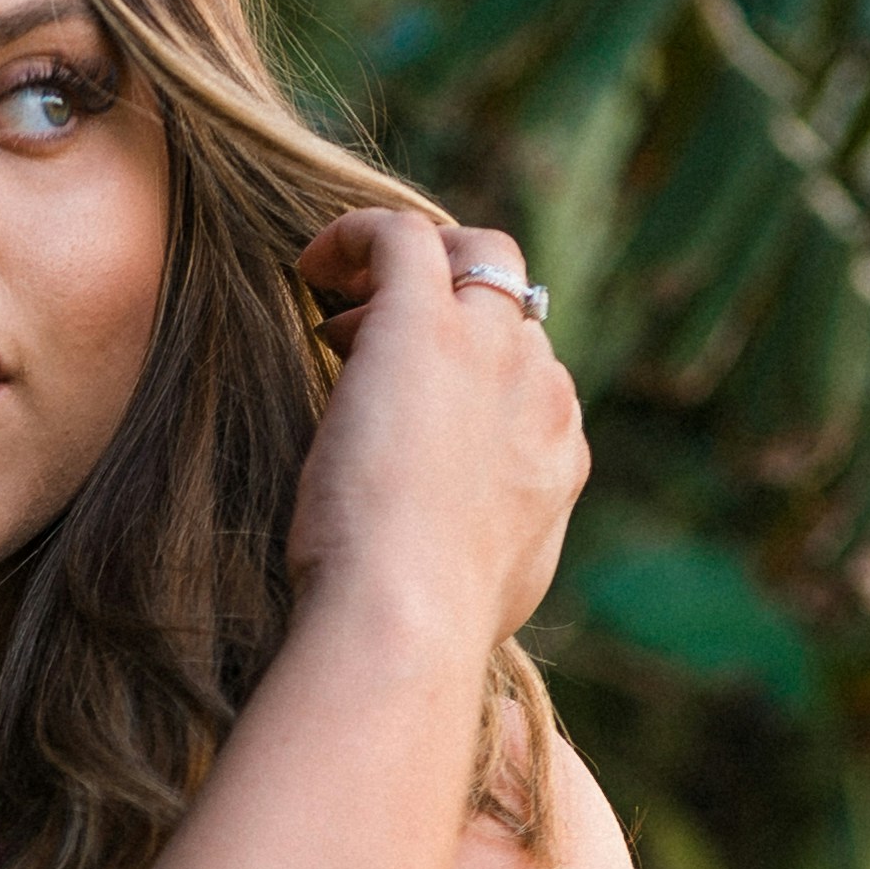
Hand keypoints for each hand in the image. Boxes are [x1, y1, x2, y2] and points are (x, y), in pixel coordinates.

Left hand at [288, 210, 587, 654]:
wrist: (406, 623)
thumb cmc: (425, 634)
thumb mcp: (486, 598)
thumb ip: (494, 553)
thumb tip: (479, 562)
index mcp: (559, 455)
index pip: (526, 378)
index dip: (462, 376)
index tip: (398, 408)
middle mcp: (541, 391)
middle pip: (505, 309)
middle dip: (444, 314)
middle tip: (364, 343)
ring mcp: (492, 350)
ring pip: (470, 254)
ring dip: (403, 273)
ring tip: (334, 306)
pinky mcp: (426, 324)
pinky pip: (402, 234)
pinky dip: (357, 235)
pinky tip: (311, 265)